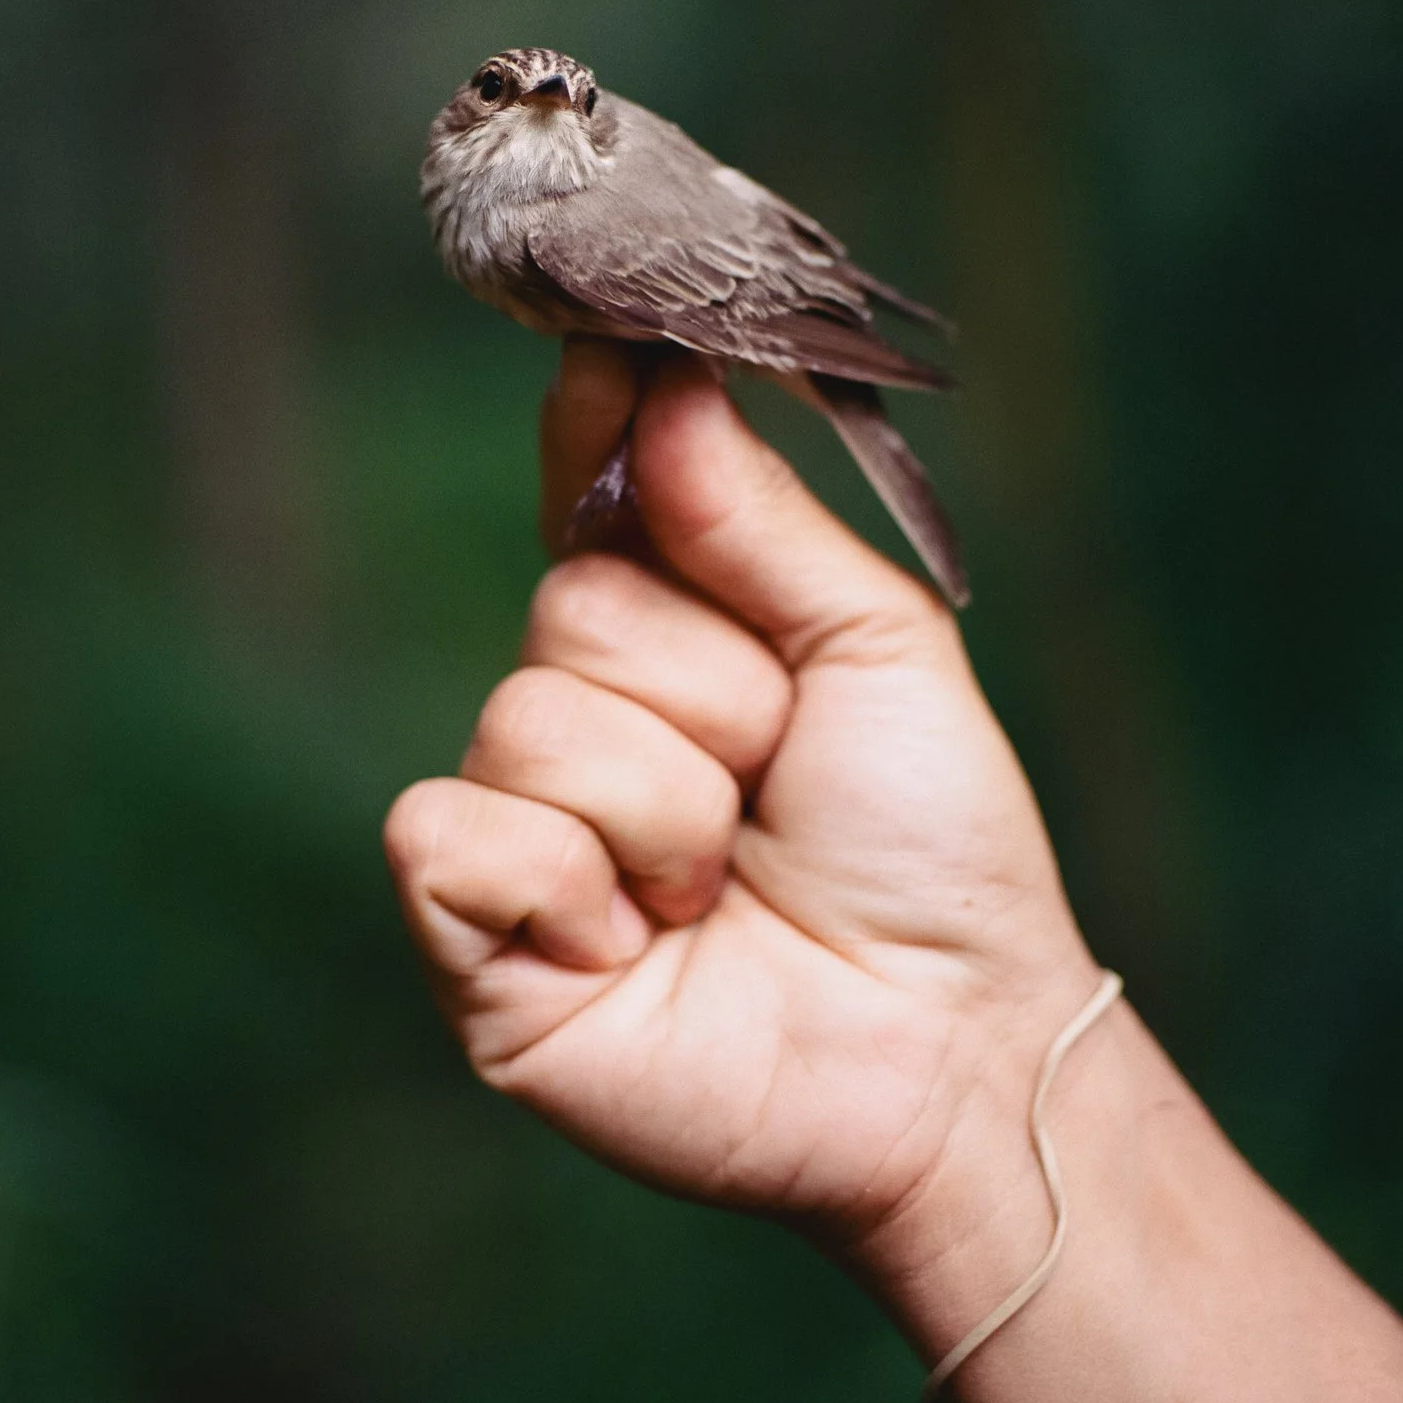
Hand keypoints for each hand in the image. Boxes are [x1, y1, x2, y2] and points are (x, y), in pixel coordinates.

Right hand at [384, 341, 1098, 1242]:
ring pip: (529, 720)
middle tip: (777, 785)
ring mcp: (527, 832)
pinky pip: (452, 836)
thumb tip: (657, 383)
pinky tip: (634, 948)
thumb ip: (760, 521)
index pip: (590, 497)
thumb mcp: (876, 650)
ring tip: (725, 888)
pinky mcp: (475, 942)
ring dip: (670, 809)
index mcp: (676, 639)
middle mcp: (584, 719)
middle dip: (712, 695)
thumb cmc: (931, 852)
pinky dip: (566, 888)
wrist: (950, 1049)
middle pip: (574, 607)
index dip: (595, 426)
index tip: (610, 352)